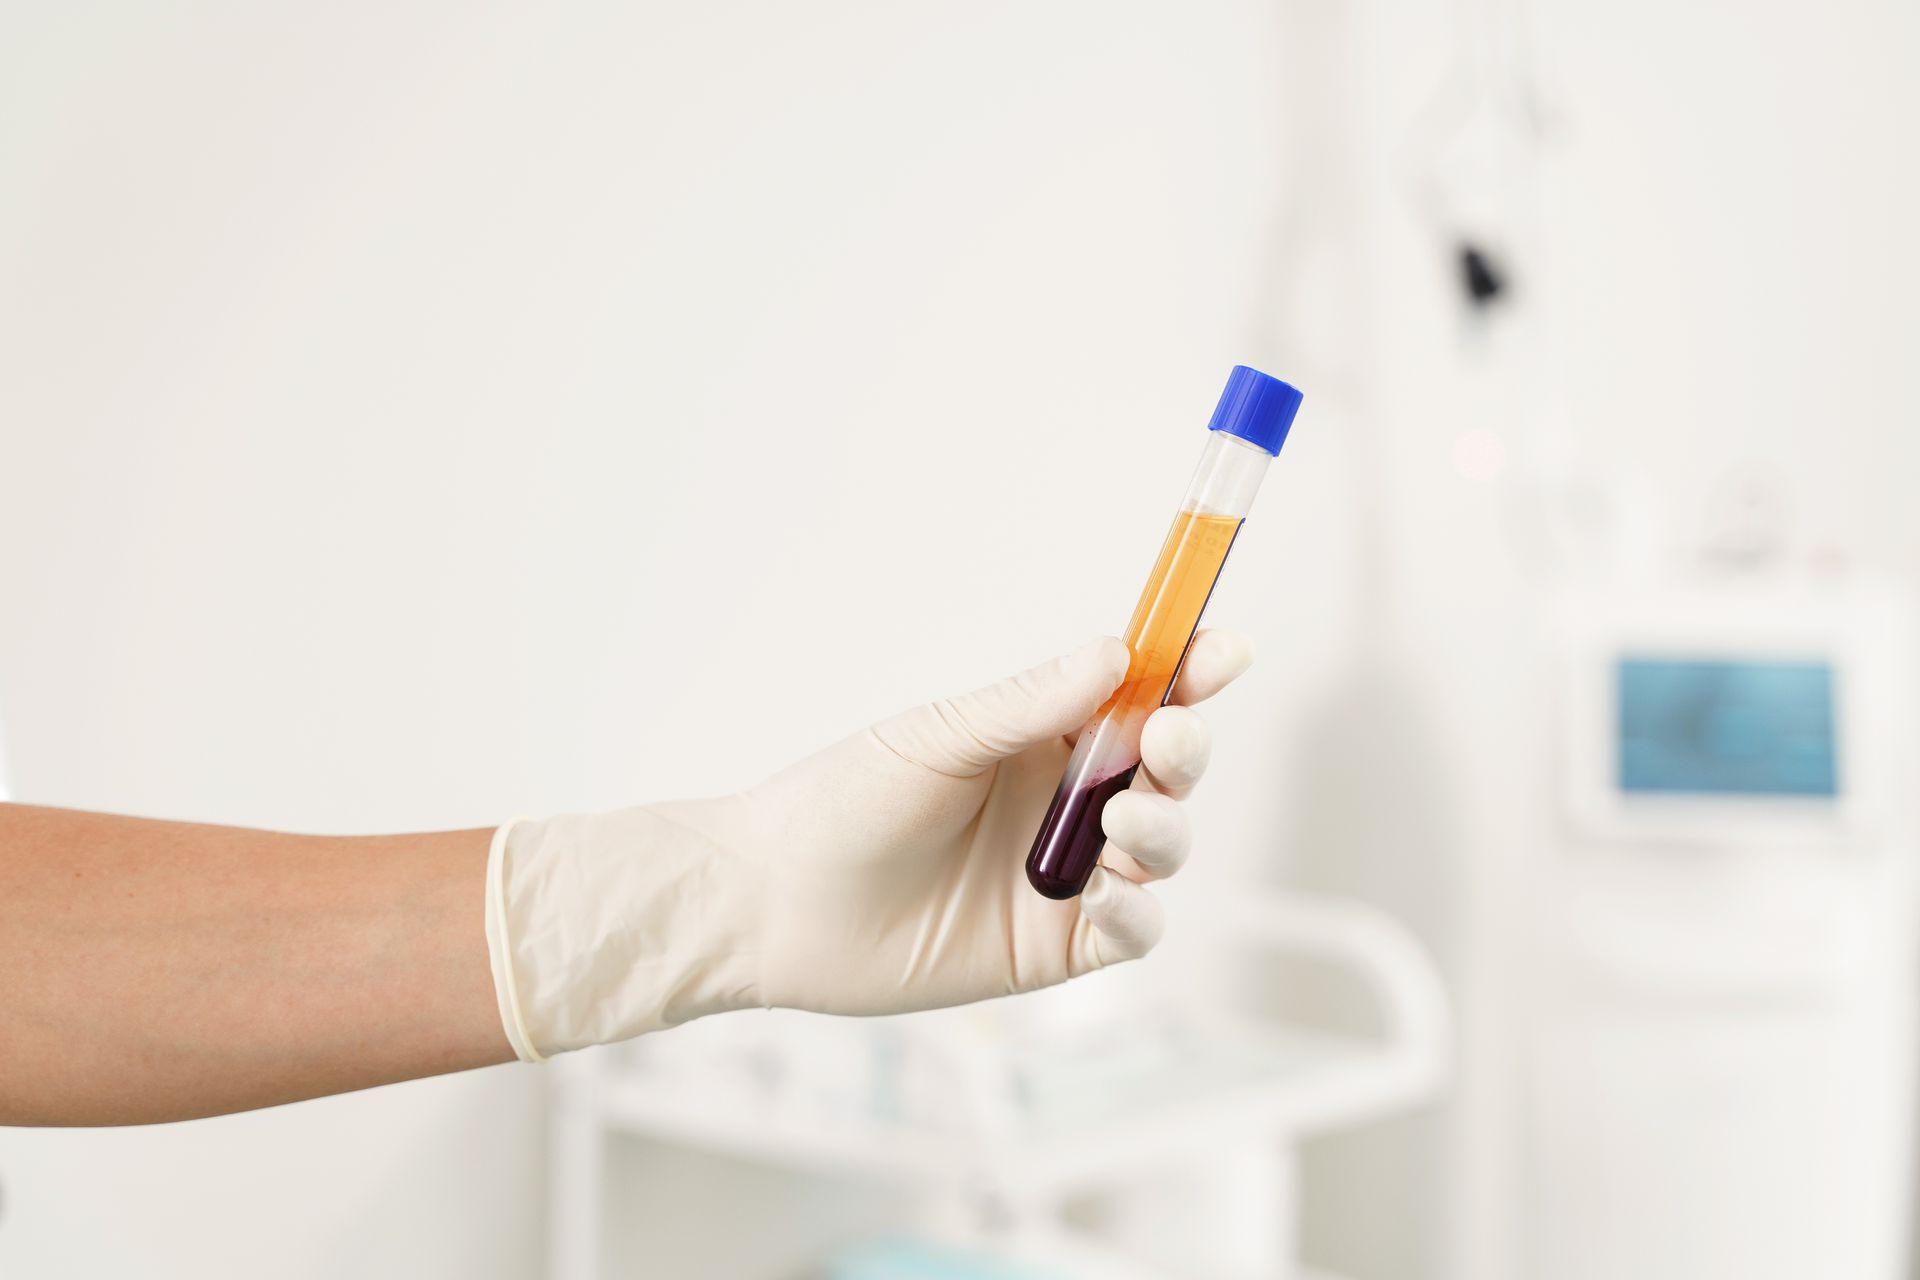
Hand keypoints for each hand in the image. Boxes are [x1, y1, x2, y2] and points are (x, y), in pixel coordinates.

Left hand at [485, 632, 1253, 1058]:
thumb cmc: (839, 805)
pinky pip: (1133, 931)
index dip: (1191, 670)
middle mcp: (1064, 800)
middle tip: (1166, 738)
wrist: (772, 905)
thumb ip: (1032, 703)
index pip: (1139, 694)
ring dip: (1165, 828)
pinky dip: (1141, 913)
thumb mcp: (938, 738)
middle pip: (1168, 768)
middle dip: (1185, 748)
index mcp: (1041, 734)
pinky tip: (1111, 898)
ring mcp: (1063, 874)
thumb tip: (1119, 652)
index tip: (1224, 647)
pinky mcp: (1054, 947)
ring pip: (1163, 847)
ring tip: (1120, 821)